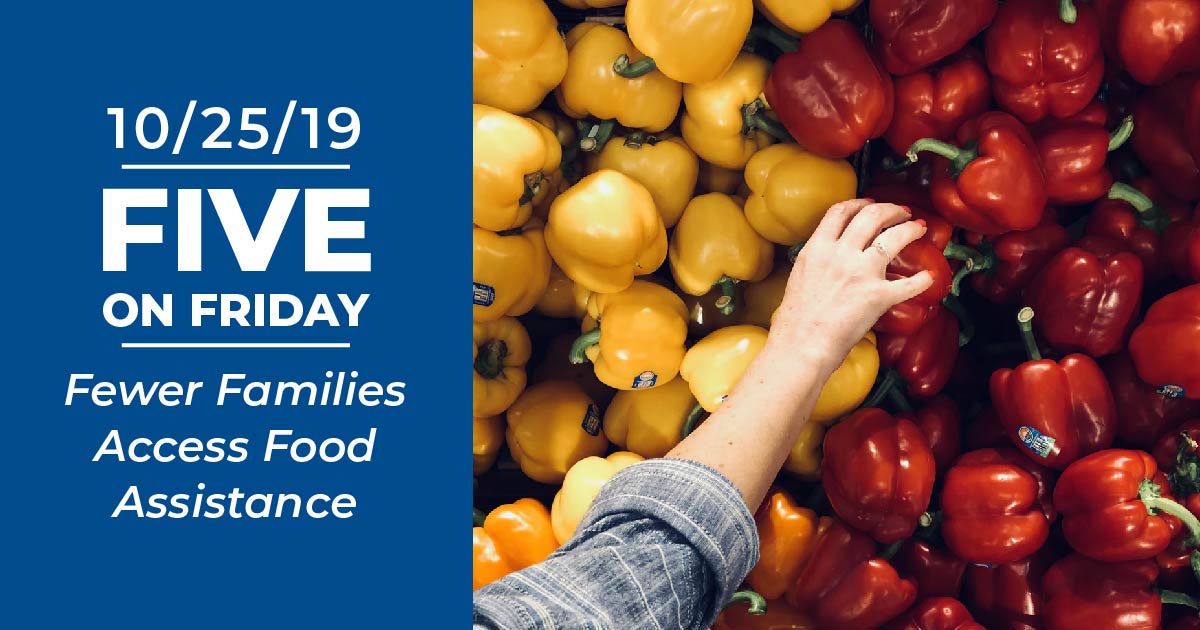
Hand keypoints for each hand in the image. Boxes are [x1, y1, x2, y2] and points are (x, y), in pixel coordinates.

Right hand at [771, 199, 932, 368]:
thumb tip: (828, 259)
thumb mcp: (799, 276)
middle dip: (892, 209)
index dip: (860, 203)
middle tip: (903, 212)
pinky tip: (929, 278)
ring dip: (911, 229)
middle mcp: (840, 254)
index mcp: (817, 248)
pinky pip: (909, 284)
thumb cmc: (796, 320)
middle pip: (872, 215)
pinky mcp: (878, 295)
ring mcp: (861, 272)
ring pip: (894, 236)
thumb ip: (817, 260)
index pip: (840, 211)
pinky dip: (923, 281)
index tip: (871, 203)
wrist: (801, 344)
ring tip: (919, 228)